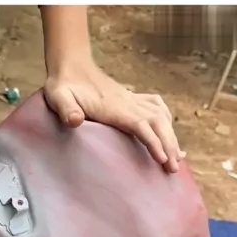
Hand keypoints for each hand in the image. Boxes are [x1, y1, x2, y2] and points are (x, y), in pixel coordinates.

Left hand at [44, 63, 184, 172]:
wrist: (70, 66)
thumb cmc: (63, 85)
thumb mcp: (58, 97)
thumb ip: (66, 109)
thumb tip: (74, 121)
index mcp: (114, 107)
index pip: (141, 124)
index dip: (154, 142)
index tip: (163, 159)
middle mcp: (128, 102)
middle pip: (158, 122)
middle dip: (169, 144)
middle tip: (173, 169)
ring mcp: (131, 99)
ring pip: (161, 116)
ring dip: (171, 135)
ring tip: (178, 157)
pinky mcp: (130, 99)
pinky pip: (156, 106)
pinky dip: (167, 119)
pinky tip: (169, 130)